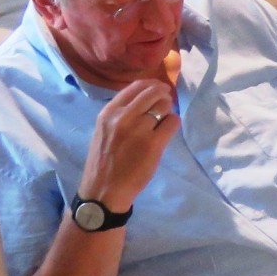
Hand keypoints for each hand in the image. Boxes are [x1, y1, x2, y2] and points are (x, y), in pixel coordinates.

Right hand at [78, 78, 179, 208]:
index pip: (136, 86)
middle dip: (164, 95)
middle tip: (166, 102)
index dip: (152, 85)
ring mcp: (139, 130)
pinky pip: (173, 122)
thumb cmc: (104, 160)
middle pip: (153, 92)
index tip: (159, 89)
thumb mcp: (104, 130)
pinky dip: (173, 124)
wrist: (103, 190)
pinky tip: (166, 132)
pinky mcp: (154, 144)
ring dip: (168, 110)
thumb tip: (145, 96)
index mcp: (108, 113)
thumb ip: (121, 113)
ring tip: (163, 121)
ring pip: (164, 106)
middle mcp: (123, 117)